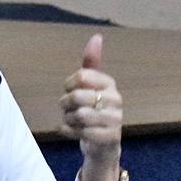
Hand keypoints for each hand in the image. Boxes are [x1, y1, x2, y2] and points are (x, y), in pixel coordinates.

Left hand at [58, 33, 122, 166]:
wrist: (102, 143)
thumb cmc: (94, 109)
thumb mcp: (91, 84)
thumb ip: (91, 62)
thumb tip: (97, 36)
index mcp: (109, 82)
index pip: (81, 76)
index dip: (68, 84)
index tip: (68, 90)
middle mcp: (116, 99)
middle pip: (78, 96)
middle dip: (65, 104)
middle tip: (66, 108)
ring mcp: (115, 119)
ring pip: (79, 116)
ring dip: (68, 119)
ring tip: (70, 120)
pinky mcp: (111, 137)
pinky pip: (82, 133)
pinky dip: (69, 131)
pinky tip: (70, 130)